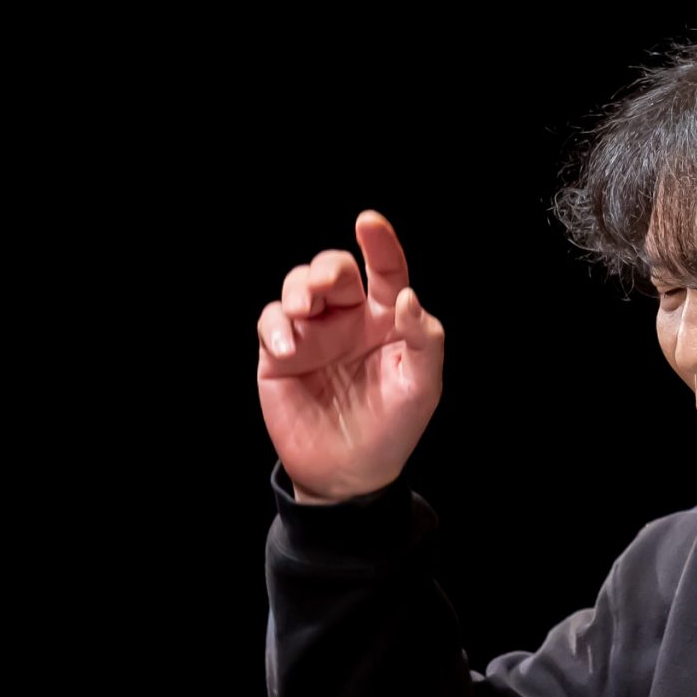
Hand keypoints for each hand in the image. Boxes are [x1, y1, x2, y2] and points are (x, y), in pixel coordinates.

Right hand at [256, 210, 445, 501]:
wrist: (349, 474)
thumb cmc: (393, 428)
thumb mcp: (422, 388)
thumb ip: (424, 340)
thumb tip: (408, 297)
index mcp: (387, 318)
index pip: (385, 270)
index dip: (380, 243)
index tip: (368, 222)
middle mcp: (348, 318)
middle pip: (333, 270)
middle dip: (325, 269)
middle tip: (322, 288)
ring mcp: (313, 334)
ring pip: (298, 286)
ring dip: (298, 289)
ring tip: (304, 311)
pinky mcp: (280, 354)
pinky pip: (271, 322)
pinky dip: (276, 326)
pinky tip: (287, 346)